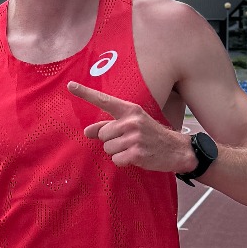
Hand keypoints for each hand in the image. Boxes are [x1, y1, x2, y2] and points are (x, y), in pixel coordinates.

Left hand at [66, 82, 192, 173]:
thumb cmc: (150, 135)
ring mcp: (134, 137)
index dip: (86, 93)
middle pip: (102, 134)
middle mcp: (131, 121)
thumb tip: (87, 131)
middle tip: (129, 140)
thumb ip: (109, 125)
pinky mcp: (137, 153)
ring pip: (107, 148)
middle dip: (111, 140)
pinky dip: (123, 161)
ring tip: (133, 148)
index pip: (104, 100)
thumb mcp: (132, 124)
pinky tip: (136, 157)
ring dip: (117, 152)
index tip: (70, 85)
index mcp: (130, 110)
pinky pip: (116, 160)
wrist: (176, 149)